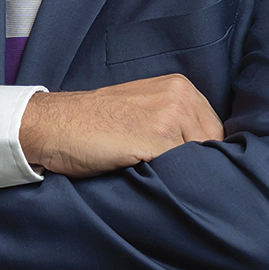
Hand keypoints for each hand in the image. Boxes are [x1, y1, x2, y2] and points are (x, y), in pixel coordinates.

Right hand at [19, 74, 222, 177]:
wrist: (52, 125)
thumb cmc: (93, 124)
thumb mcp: (143, 110)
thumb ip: (175, 123)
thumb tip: (208, 157)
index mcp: (180, 87)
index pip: (216, 131)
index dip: (206, 155)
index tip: (190, 170)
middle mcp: (179, 96)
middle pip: (214, 146)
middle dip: (199, 167)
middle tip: (173, 180)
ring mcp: (169, 116)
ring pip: (199, 161)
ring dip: (184, 176)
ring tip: (156, 179)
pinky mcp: (155, 139)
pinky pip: (181, 170)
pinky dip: (170, 183)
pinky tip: (150, 182)